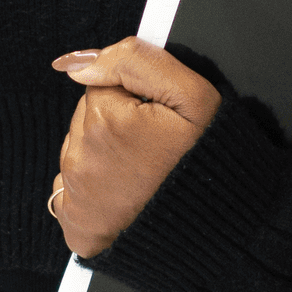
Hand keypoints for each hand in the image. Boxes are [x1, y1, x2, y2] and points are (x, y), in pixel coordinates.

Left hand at [47, 37, 219, 257]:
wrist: (220, 230)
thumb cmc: (208, 163)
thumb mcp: (193, 97)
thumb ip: (136, 61)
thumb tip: (76, 64)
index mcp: (104, 121)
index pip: (102, 85)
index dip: (134, 99)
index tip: (158, 123)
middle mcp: (81, 158)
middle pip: (88, 117)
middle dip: (116, 125)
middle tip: (153, 149)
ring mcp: (76, 195)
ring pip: (80, 150)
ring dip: (105, 155)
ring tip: (144, 173)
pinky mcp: (76, 224)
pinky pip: (71, 191)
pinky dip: (94, 191)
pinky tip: (125, 196)